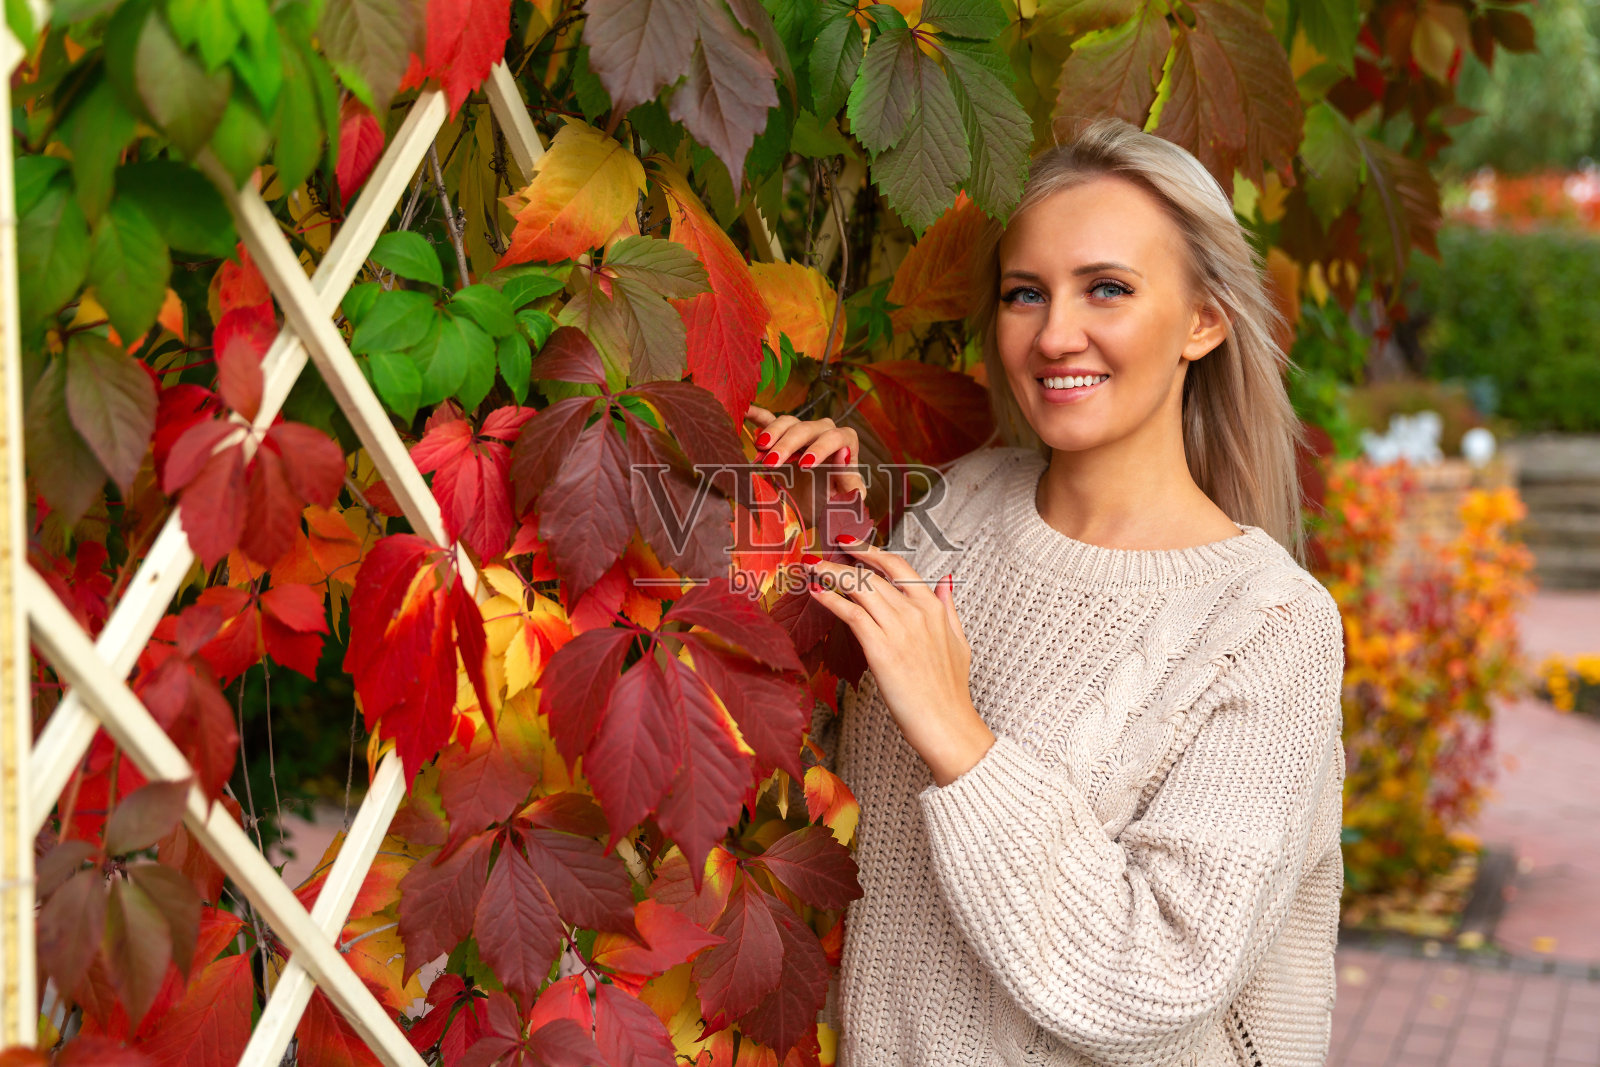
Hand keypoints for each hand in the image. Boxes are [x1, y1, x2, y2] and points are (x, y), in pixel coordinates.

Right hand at [743, 404, 867, 530]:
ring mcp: (802, 432)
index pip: (837, 437)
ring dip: (772, 433)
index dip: (821, 448)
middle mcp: (824, 433)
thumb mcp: (844, 499)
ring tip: (760, 449)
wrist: (815, 510)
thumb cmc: (834, 504)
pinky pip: (769, 419)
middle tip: (772, 462)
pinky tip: (744, 412)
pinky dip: (757, 415)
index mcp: (846, 444)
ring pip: (788, 422)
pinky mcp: (782, 436)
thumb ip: (849, 480)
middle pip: (807, 428)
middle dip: (788, 444)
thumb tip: (843, 453)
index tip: (805, 465)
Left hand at [803, 535, 994, 786]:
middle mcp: (915, 612)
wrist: (947, 725)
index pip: (898, 565)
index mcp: (933, 607)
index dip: (870, 550)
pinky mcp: (880, 648)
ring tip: (811, 569)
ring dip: (830, 574)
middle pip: (872, 574)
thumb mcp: (959, 641)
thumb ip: (949, 608)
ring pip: (858, 587)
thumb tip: (944, 581)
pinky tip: (815, 594)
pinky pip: (850, 613)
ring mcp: (898, 628)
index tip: (850, 544)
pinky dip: (829, 600)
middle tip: (819, 556)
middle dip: (842, 560)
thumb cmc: (950, 691)